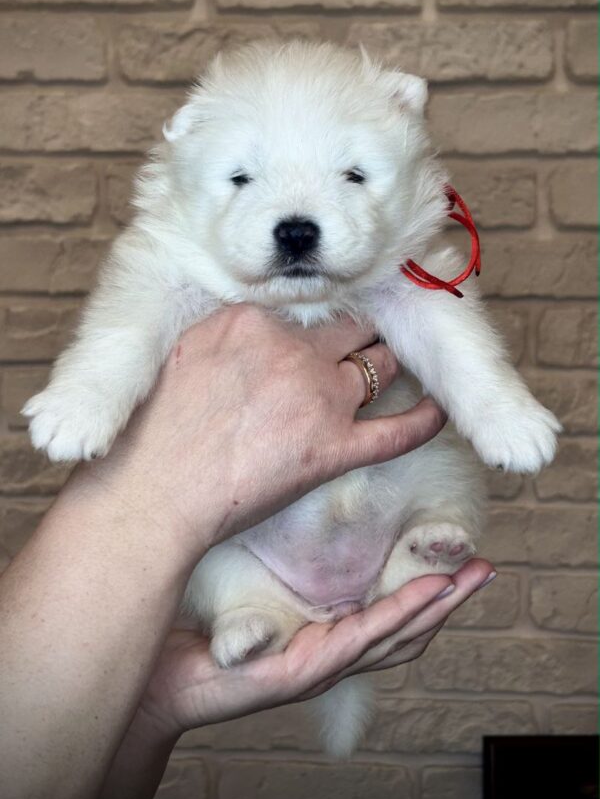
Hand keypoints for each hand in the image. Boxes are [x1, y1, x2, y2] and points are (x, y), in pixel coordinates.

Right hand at [88, 305, 446, 555]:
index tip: (327, 316)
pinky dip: (425, 419)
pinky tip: (439, 409)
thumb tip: (257, 328)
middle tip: (371, 329)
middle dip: (362, 326)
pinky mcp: (335, 449)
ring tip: (398, 361)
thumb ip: (231, 332)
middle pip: (348, 326)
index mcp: (254, 321)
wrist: (157, 491)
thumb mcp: (186, 353)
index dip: (319, 313)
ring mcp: (320, 398)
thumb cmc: (158, 430)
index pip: (304, 307)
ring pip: (377, 365)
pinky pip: (397, 431)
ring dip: (387, 362)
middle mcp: (294, 351)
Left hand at [130, 559, 493, 740]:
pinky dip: (398, 617)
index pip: (384, 606)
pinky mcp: (305, 670)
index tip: (454, 555)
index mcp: (322, 628)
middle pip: (403, 624)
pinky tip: (425, 598)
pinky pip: (361, 640)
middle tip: (484, 567)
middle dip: (448, 598)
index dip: (424, 584)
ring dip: (437, 608)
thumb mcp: (244, 587)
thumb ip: (271, 559)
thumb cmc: (199, 631)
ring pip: (394, 635)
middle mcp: (329, 647)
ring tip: (469, 580)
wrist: (160, 677)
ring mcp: (321, 662)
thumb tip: (281, 491)